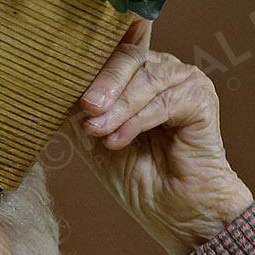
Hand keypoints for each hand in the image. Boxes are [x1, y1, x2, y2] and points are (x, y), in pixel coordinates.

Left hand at [70, 17, 254, 254]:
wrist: (171, 210)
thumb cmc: (134, 173)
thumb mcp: (91, 134)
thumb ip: (77, 103)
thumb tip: (52, 77)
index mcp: (135, 71)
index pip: (112, 43)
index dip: (90, 45)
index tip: (62, 55)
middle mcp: (161, 69)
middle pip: (128, 56)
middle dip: (102, 82)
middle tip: (85, 107)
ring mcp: (184, 81)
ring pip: (146, 76)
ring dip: (118, 106)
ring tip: (98, 131)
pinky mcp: (202, 99)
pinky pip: (166, 100)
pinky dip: (138, 120)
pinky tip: (119, 140)